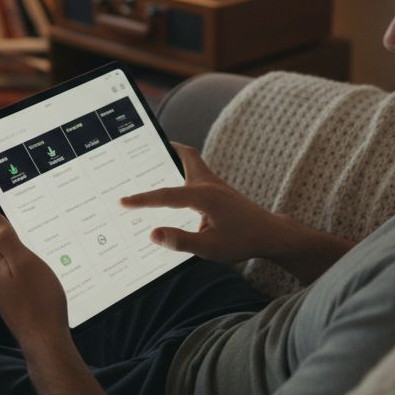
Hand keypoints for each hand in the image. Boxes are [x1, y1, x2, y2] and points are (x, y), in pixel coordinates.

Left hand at [0, 212, 69, 350]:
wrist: (45, 340)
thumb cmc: (39, 301)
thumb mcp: (24, 262)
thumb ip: (5, 239)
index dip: (4, 217)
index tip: (26, 222)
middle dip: (15, 235)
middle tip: (38, 240)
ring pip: (7, 257)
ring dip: (22, 253)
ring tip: (42, 259)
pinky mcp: (9, 296)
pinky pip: (14, 272)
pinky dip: (26, 268)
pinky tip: (41, 276)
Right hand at [119, 142, 293, 264]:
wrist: (272, 236)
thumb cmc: (243, 241)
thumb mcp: (210, 248)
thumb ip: (180, 240)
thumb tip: (153, 234)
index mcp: (204, 196)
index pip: (166, 195)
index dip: (142, 199)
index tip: (122, 202)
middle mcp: (210, 184)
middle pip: (186, 155)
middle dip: (167, 150)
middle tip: (147, 146)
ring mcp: (217, 186)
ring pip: (193, 162)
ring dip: (176, 159)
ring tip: (156, 162)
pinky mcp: (221, 192)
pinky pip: (198, 175)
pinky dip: (184, 174)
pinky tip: (178, 189)